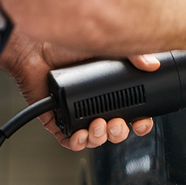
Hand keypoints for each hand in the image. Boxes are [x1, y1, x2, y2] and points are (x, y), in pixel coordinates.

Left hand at [0, 28, 158, 149]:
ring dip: (100, 138)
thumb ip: (132, 55)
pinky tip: (81, 135)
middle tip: (117, 124)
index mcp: (108, 91)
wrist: (32, 44)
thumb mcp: (105, 46)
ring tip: (98, 126)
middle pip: (115, 131)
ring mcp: (75, 113)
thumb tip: (153, 65)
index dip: (139, 123)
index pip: (131, 114)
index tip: (141, 123)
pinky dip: (78, 142)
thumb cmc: (64, 41)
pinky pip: (70, 140)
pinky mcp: (57, 120)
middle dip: (119, 133)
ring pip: (95, 138)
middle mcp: (93, 104)